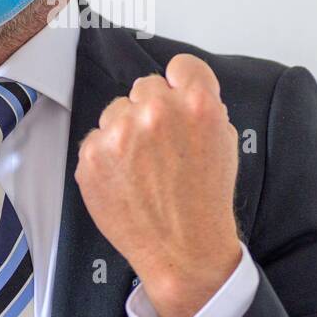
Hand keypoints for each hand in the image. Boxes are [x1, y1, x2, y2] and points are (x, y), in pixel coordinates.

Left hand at [75, 53, 241, 316]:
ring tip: (143, 167)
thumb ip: (202, 107)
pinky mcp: (91, 155)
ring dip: (126, 130)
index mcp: (197, 104)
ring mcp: (120, 133)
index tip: (178, 98)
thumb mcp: (224, 142)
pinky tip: (125, 179)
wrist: (182, 250)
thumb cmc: (204, 200)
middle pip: (146, 86)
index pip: (181, 66)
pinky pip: (96, 137)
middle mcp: (157, 112)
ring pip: (116, 110)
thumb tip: (179, 89)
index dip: (181, 84)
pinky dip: (107, 155)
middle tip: (162, 145)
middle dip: (153, 110)